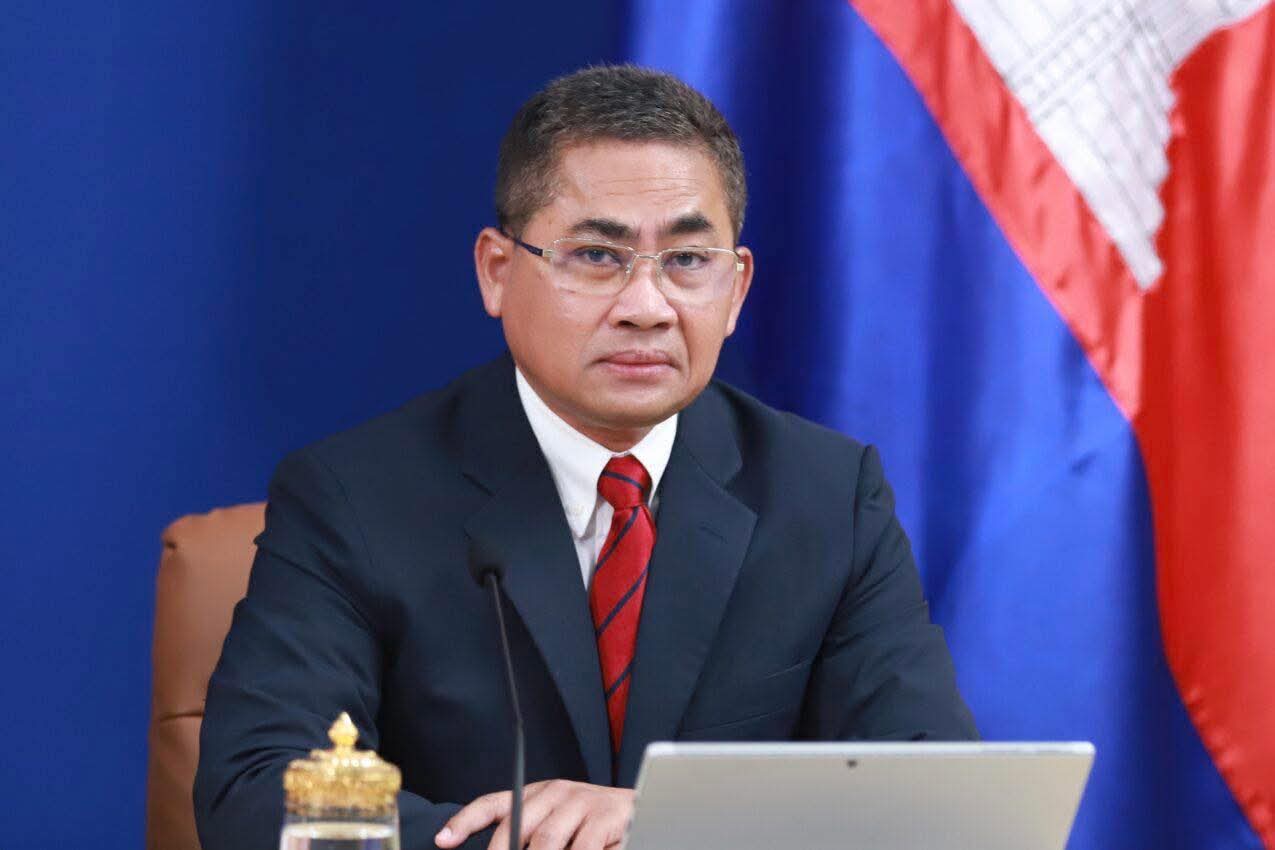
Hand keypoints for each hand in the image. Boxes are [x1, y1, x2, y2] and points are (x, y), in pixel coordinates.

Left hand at [435, 779, 633, 849]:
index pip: (492, 805)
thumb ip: (528, 838)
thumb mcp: (554, 826)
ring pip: (547, 841)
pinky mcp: (606, 817)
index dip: (465, 822)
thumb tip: (502, 849)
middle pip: (517, 828)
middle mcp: (554, 792)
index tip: (443, 841)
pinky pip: (583, 848)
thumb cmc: (590, 824)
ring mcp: (580, 802)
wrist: (638, 810)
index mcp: (534, 794)